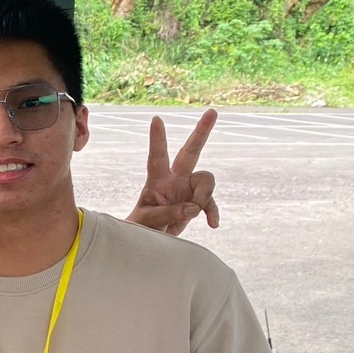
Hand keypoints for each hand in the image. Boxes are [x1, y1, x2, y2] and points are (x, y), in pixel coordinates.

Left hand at [127, 110, 218, 235]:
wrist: (150, 241)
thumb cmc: (140, 228)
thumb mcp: (146, 222)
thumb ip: (167, 213)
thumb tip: (193, 207)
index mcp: (156, 180)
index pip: (156, 157)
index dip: (157, 139)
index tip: (156, 119)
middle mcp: (173, 180)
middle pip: (190, 152)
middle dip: (201, 132)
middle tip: (212, 111)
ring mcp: (186, 189)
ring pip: (207, 180)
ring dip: (203, 198)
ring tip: (191, 214)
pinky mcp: (196, 202)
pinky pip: (211, 203)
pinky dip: (212, 212)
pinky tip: (212, 224)